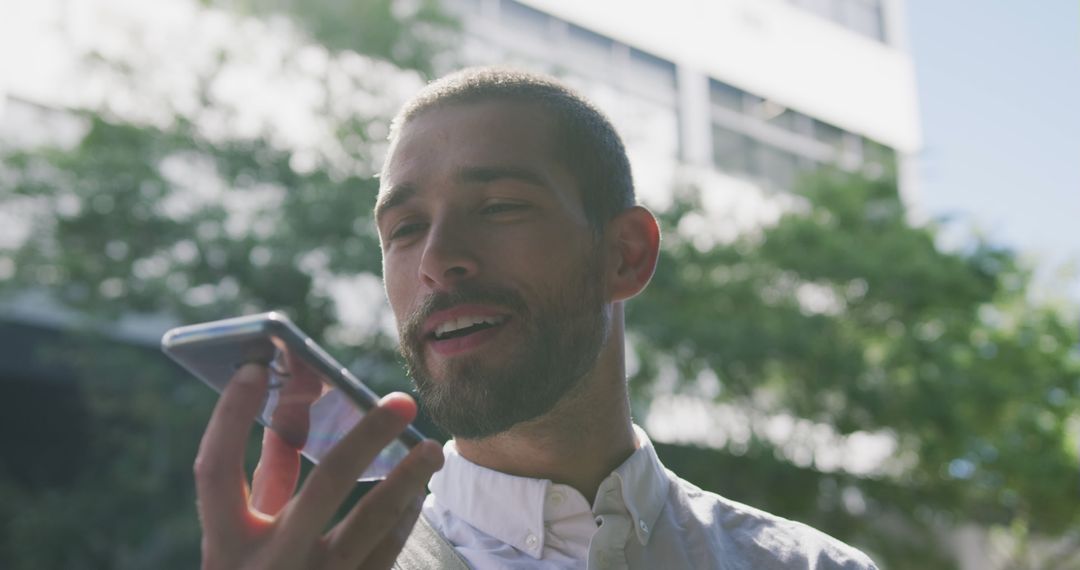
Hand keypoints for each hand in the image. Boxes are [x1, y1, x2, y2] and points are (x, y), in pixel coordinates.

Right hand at [194, 363, 443, 568]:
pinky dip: (403, 519)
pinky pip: (385, 554)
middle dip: (367, 436)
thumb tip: (291, 408)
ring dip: (406, 481)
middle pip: (322, 485)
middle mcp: (265, 566)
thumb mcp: (243, 539)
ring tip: (432, 449)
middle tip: (401, 402)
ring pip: (371, 524)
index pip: (215, 469)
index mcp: (223, 546)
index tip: (253, 367)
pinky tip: (415, 494)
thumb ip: (267, 479)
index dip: (229, 416)